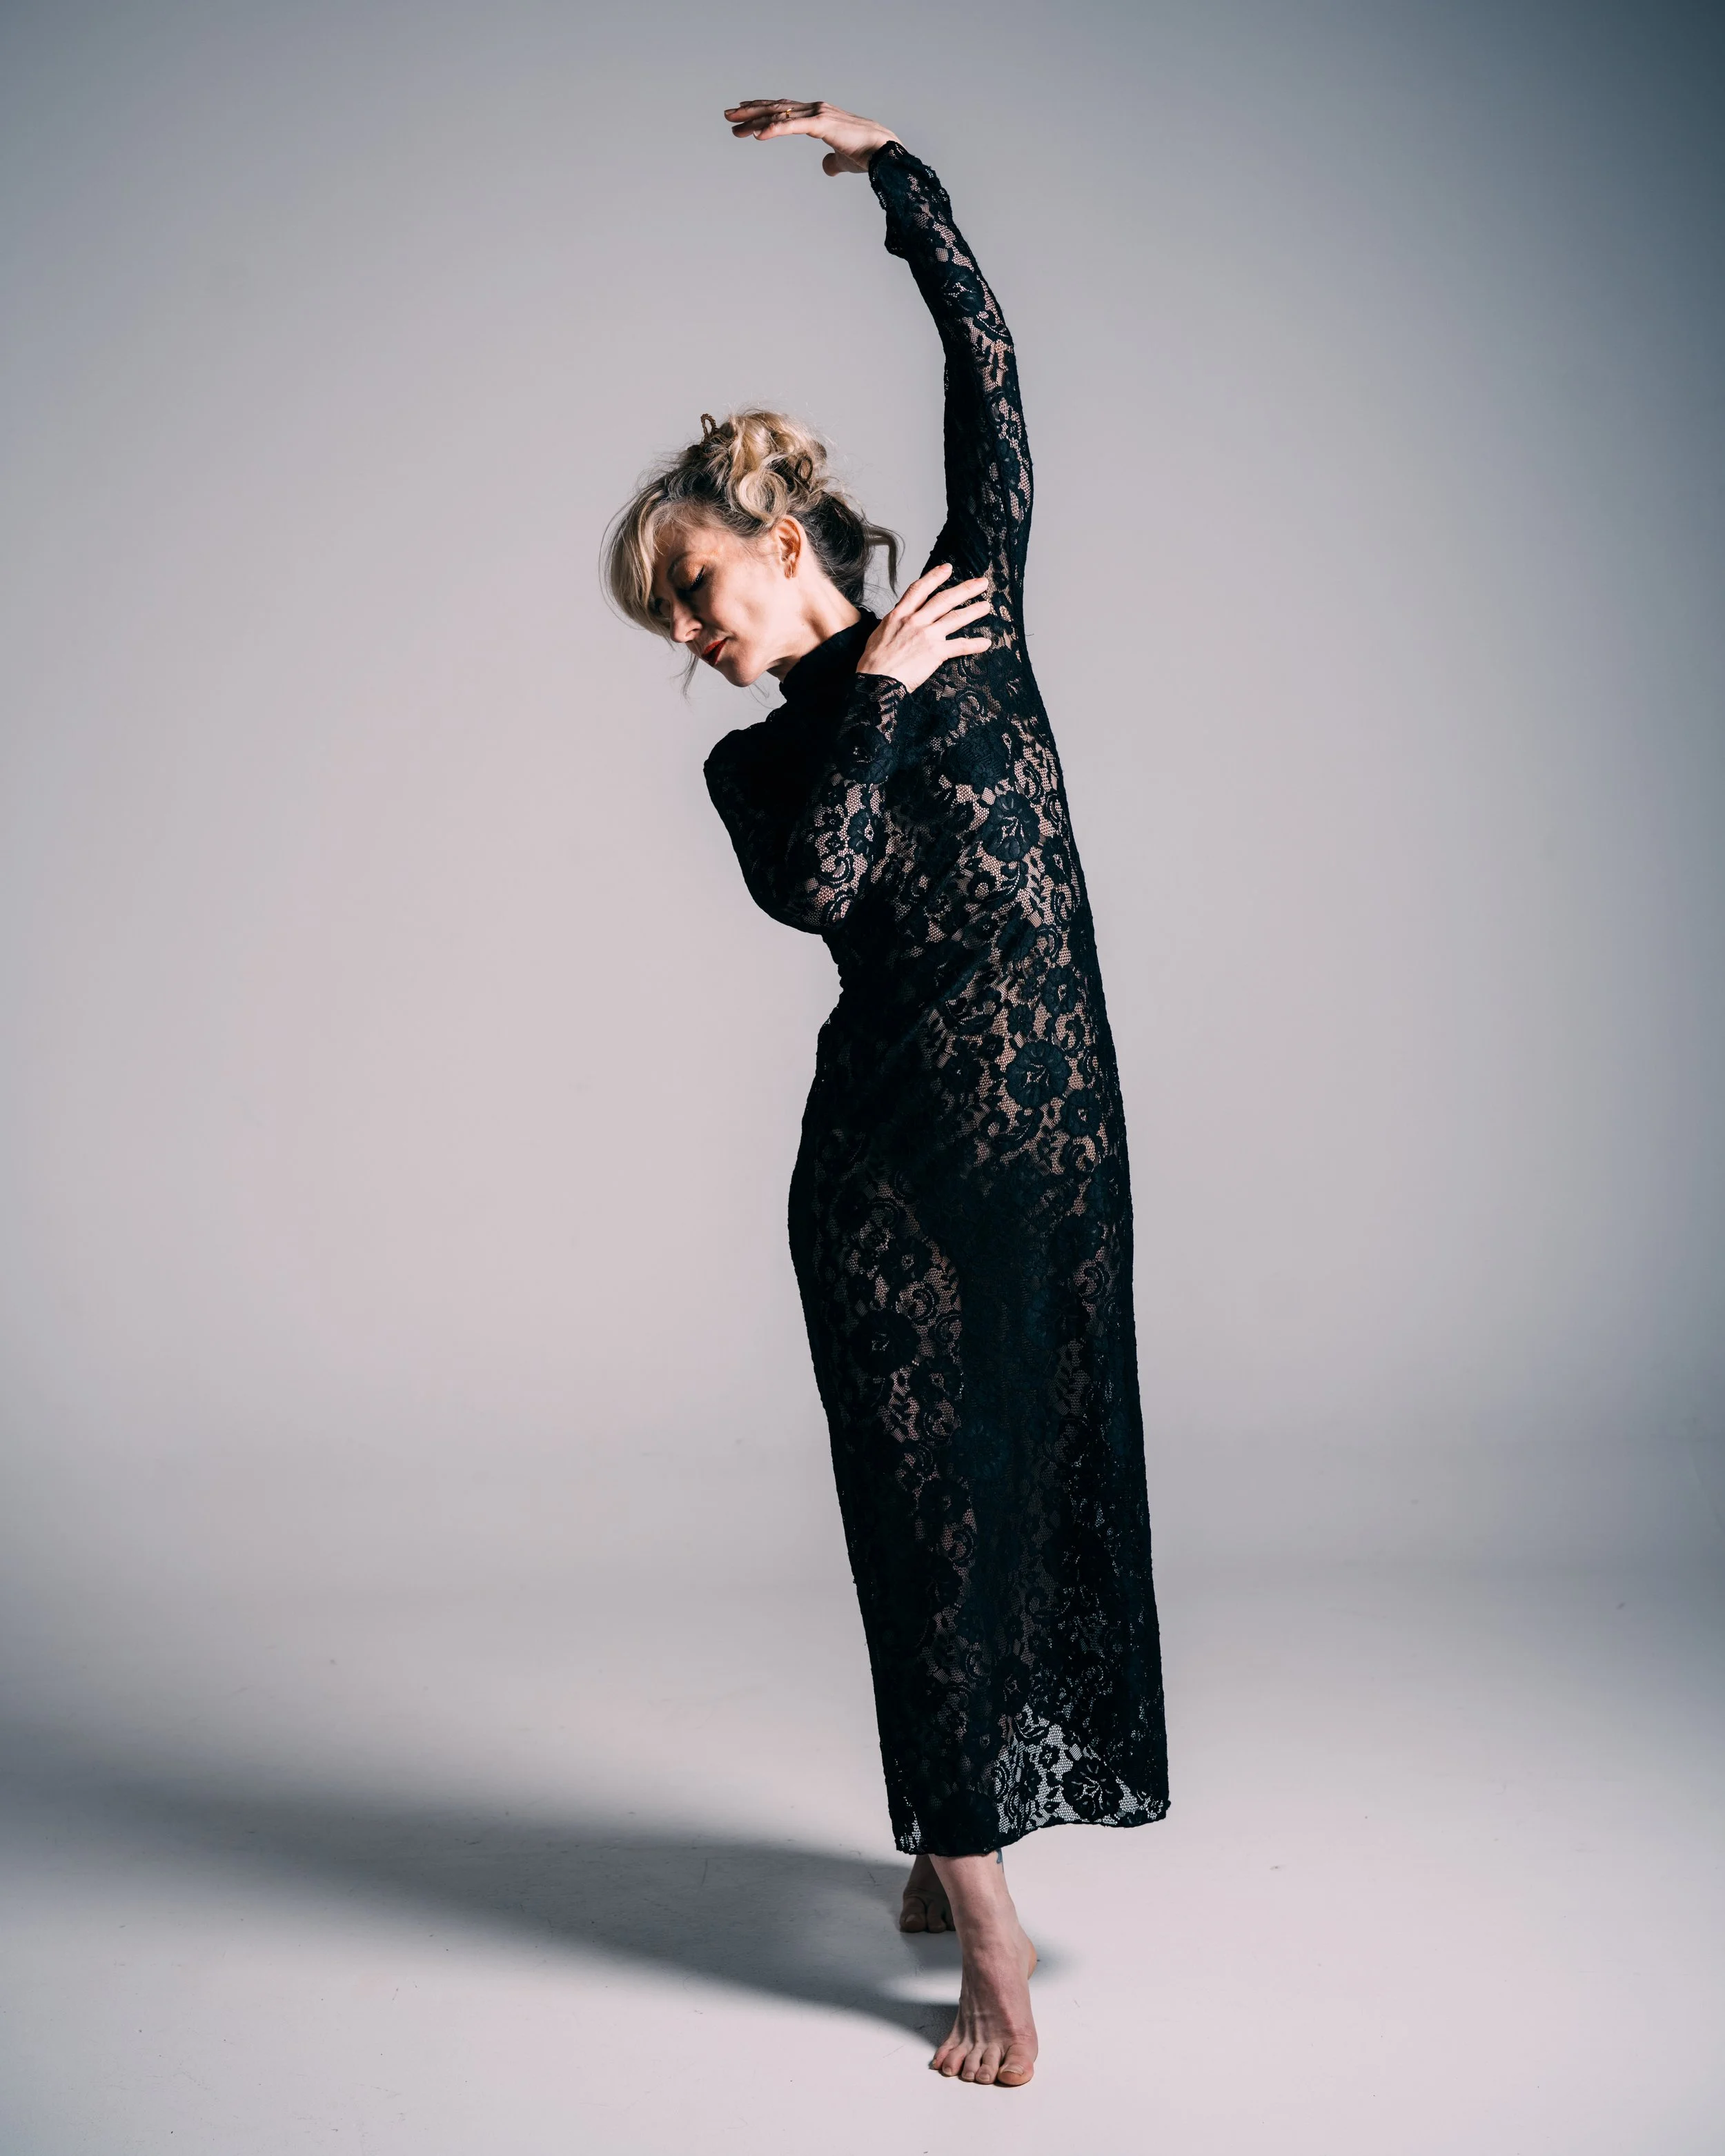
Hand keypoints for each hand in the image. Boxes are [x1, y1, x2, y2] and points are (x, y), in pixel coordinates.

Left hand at [724, 99, 898, 175]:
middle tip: (727, 115)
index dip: (763, 109)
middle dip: (750, 111)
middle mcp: (815, 110)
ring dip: (754, 119)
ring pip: (779, 115)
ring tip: (733, 124)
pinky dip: (774, 129)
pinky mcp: (822, 125)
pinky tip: (757, 135)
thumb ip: (832, 162)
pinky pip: (792, 127)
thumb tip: (825, 168)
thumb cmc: (867, 155)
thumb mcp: (843, 160)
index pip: (784, 109)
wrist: (885, 152)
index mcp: (817, 115)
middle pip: (776, 108)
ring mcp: (818, 115)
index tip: (743, 112)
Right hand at [857, 565, 992, 691]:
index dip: (935, 577)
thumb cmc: (874, 662)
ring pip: (955, 618)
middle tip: (981, 583)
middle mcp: (915, 621)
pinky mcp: (935, 652)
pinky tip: (985, 643)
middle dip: (965, 589)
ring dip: (973, 611)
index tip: (947, 568)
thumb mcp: (879, 633)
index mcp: (900, 615)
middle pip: (944, 600)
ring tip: (986, 606)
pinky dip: (974, 644)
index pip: (920, 589)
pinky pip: (960, 646)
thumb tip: (899, 619)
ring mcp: (927, 636)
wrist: (876, 681)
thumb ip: (894, 623)